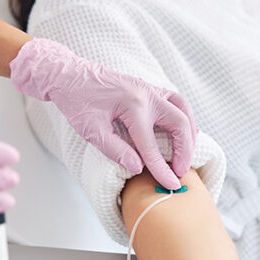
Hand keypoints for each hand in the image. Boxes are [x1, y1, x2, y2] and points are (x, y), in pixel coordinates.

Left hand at [10, 38, 195, 188]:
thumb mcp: (90, 130)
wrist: (69, 74)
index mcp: (132, 106)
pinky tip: (185, 131)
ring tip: (188, 154)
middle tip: (180, 172)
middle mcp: (147, 95)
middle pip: (180, 124)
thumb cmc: (76, 101)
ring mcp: (150, 88)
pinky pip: (177, 101)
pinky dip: (185, 116)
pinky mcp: (149, 87)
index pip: (151, 145)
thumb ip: (115, 150)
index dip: (161, 169)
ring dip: (190, 133)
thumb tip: (138, 168)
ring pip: (184, 109)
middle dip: (184, 151)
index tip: (171, 185)